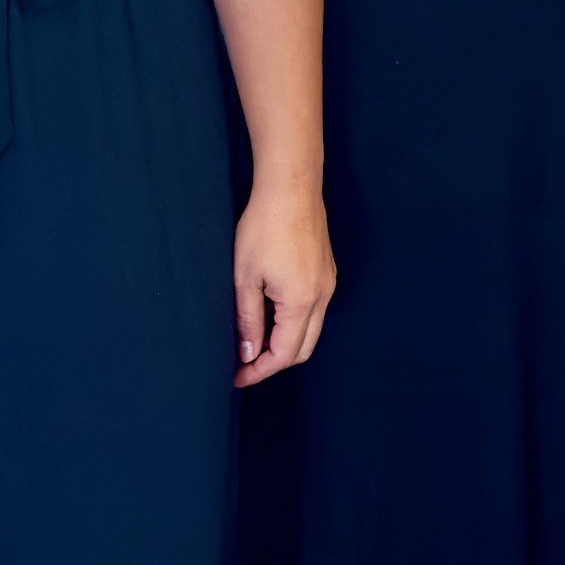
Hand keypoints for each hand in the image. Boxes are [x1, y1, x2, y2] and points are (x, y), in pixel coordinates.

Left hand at [233, 180, 336, 383]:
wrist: (292, 188)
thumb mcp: (246, 278)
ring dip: (286, 343)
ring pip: (311, 330)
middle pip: (304, 349)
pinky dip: (295, 324)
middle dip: (275, 362)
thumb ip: (248, 320)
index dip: (259, 371)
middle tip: (244, 363)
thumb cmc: (263, 229)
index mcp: (301, 302)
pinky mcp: (327, 271)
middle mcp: (322, 297)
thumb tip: (249, 354)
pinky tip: (272, 315)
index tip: (236, 377)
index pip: (284, 354)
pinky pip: (315, 311)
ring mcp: (328, 283)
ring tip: (255, 340)